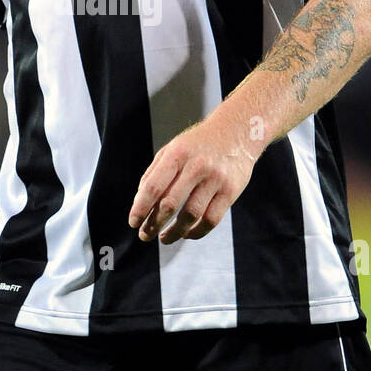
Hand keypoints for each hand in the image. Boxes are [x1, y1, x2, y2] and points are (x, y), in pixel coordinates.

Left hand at [128, 104, 256, 243]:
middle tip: (145, 235)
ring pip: (191, 215)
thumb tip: (140, 202)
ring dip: (175, 232)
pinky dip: (197, 232)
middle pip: (170, 204)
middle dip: (153, 224)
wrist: (236, 131)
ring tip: (165, 238)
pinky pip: (211, 219)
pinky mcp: (231, 191)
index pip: (153, 187)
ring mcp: (215, 179)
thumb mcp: (173, 148)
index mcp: (177, 154)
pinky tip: (187, 234)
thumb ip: (155, 173)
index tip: (133, 222)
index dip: (140, 208)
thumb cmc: (198, 144)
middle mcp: (196, 166)